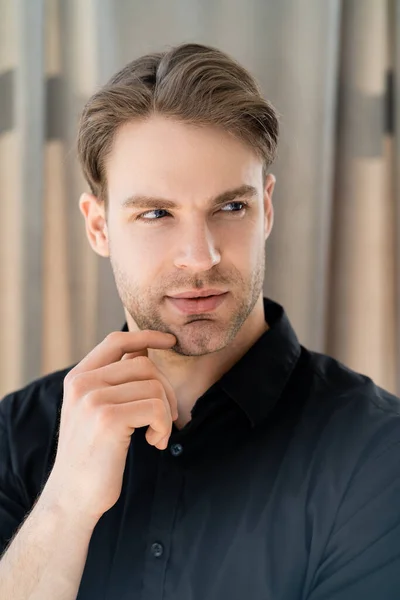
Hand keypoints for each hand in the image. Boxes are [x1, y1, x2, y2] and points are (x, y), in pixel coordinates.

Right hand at [42, 330, 176, 523]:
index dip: (147, 336)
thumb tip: (144, 348)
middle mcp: (82, 383)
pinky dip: (164, 427)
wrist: (72, 498)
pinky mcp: (108, 419)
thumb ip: (115, 380)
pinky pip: (157, 408)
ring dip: (166, 414)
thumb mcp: (95, 409)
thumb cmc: (92, 455)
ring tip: (157, 435)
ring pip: (155, 387)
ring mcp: (93, 400)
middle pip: (145, 365)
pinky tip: (155, 443)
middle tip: (166, 418)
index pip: (116, 341)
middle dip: (166, 390)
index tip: (171, 341)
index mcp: (78, 377)